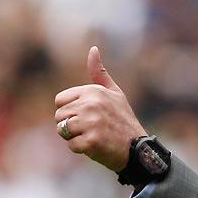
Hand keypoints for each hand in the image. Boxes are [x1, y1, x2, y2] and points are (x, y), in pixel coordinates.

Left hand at [54, 46, 146, 171]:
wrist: (138, 149)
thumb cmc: (123, 120)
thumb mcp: (115, 93)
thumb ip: (100, 73)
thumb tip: (93, 48)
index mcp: (93, 91)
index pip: (60, 101)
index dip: (70, 111)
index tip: (87, 116)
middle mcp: (91, 104)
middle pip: (59, 116)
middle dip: (71, 126)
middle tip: (92, 128)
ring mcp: (91, 123)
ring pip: (62, 131)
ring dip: (74, 137)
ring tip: (93, 136)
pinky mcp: (91, 141)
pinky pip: (71, 145)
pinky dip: (81, 149)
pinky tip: (96, 146)